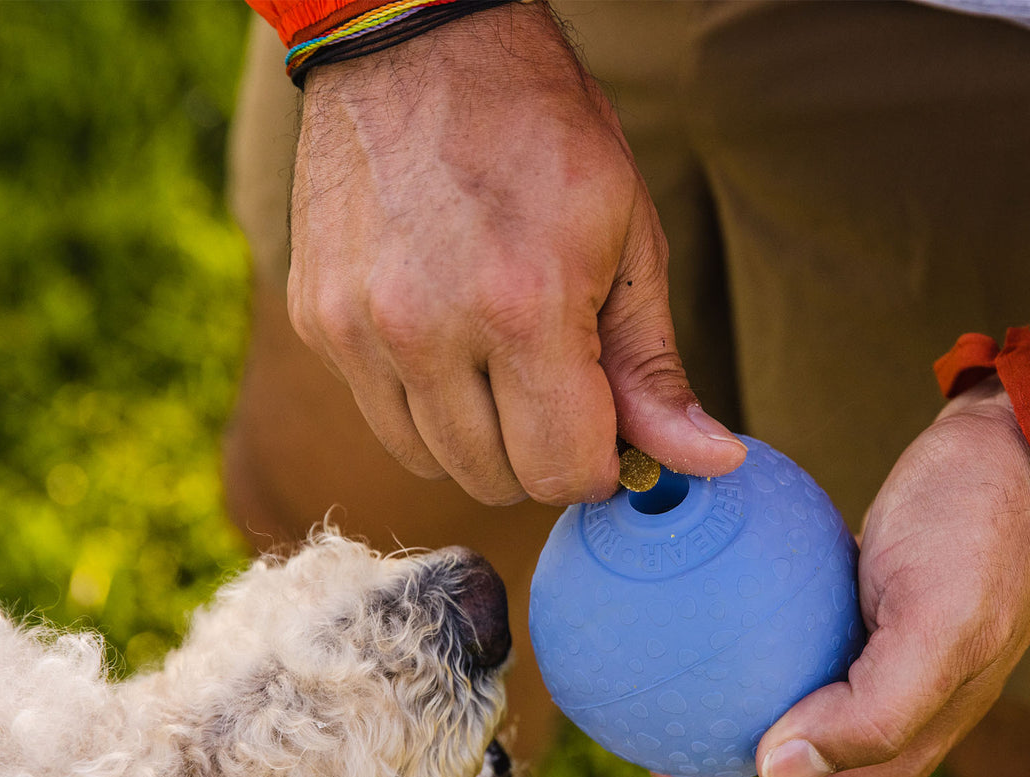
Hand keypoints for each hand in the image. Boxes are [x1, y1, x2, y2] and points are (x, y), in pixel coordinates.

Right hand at [287, 3, 745, 505]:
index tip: (603, 432)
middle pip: (497, 480)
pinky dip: (425, 408)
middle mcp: (426, 329)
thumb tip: (711, 461)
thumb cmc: (540, 135)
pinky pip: (384, 421)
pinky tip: (445, 342)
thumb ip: (656, 369)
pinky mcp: (318, 323)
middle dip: (541, 456)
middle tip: (556, 391)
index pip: (563, 472)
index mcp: (522, 307)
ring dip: (481, 441)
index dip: (597, 466)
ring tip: (499, 364)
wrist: (415, 42)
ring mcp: (359, 329)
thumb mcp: (628, 241)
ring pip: (435, 464)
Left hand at [654, 378, 1029, 776]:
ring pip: (770, 736)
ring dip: (710, 722)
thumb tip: (774, 770)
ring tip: (656, 672)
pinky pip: (777, 666)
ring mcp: (861, 684)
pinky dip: (732, 657)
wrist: (1019, 462)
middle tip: (648, 719)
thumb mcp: (936, 620)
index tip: (665, 764)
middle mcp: (873, 734)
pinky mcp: (849, 633)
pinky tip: (695, 612)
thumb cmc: (980, 533)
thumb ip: (873, 712)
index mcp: (893, 756)